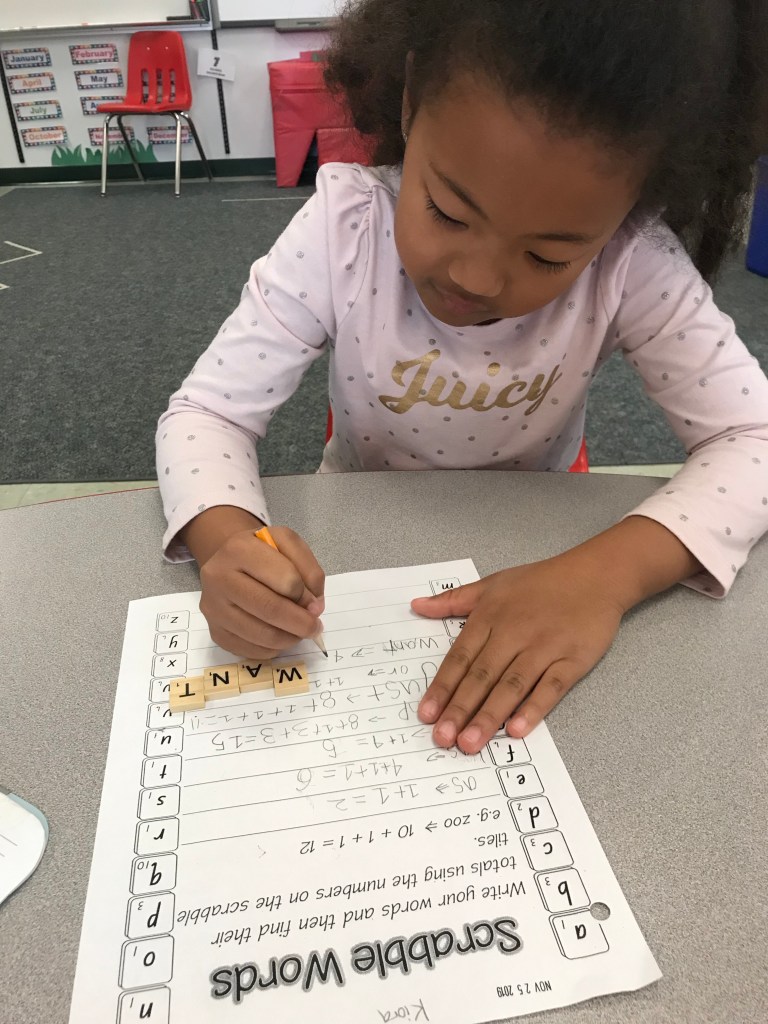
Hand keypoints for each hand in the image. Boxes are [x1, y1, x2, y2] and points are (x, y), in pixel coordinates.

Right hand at [199, 525, 324, 659]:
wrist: (229, 562)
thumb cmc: (263, 552)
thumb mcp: (288, 544)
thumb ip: (309, 571)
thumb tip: (314, 608)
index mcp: (240, 549)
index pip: (285, 579)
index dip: (306, 596)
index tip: (314, 604)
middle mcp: (219, 578)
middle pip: (270, 609)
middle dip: (301, 623)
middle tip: (315, 627)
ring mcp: (214, 607)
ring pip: (262, 635)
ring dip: (290, 638)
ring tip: (299, 632)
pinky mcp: (215, 632)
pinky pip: (251, 650)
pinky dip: (273, 649)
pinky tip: (279, 636)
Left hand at [411, 558, 624, 752]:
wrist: (596, 575)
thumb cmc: (541, 582)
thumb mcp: (492, 583)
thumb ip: (453, 600)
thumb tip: (417, 606)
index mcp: (490, 616)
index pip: (460, 657)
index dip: (442, 687)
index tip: (426, 714)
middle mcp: (514, 633)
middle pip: (482, 676)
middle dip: (460, 709)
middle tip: (443, 738)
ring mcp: (544, 647)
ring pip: (511, 685)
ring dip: (489, 715)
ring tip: (470, 743)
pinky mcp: (572, 660)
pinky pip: (551, 687)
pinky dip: (534, 708)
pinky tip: (517, 729)